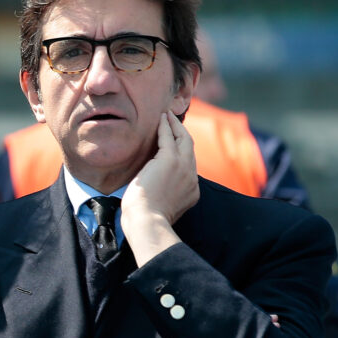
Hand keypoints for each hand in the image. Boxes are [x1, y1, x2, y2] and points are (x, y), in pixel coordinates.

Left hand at [121, 112, 198, 266]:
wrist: (147, 221)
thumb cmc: (147, 219)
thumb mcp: (163, 206)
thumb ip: (166, 195)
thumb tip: (154, 190)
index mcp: (191, 191)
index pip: (190, 166)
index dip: (184, 152)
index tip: (177, 144)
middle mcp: (191, 178)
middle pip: (191, 149)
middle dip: (183, 134)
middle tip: (175, 123)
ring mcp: (183, 168)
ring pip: (184, 140)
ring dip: (175, 126)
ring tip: (167, 116)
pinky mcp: (170, 160)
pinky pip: (169, 137)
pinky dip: (166, 126)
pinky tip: (162, 118)